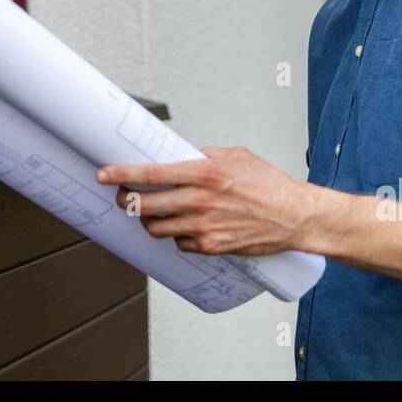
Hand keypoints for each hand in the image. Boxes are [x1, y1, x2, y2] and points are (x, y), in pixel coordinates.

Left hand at [94, 145, 313, 255]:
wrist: (296, 217)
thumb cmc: (271, 185)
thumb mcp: (237, 156)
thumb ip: (206, 155)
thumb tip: (182, 155)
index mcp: (205, 173)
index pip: (152, 173)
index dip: (122, 173)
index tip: (104, 174)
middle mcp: (201, 200)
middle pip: (144, 205)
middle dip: (127, 201)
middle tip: (124, 197)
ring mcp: (204, 227)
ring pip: (156, 227)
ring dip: (149, 220)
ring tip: (154, 212)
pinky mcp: (212, 247)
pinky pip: (179, 243)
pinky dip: (177, 235)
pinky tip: (185, 226)